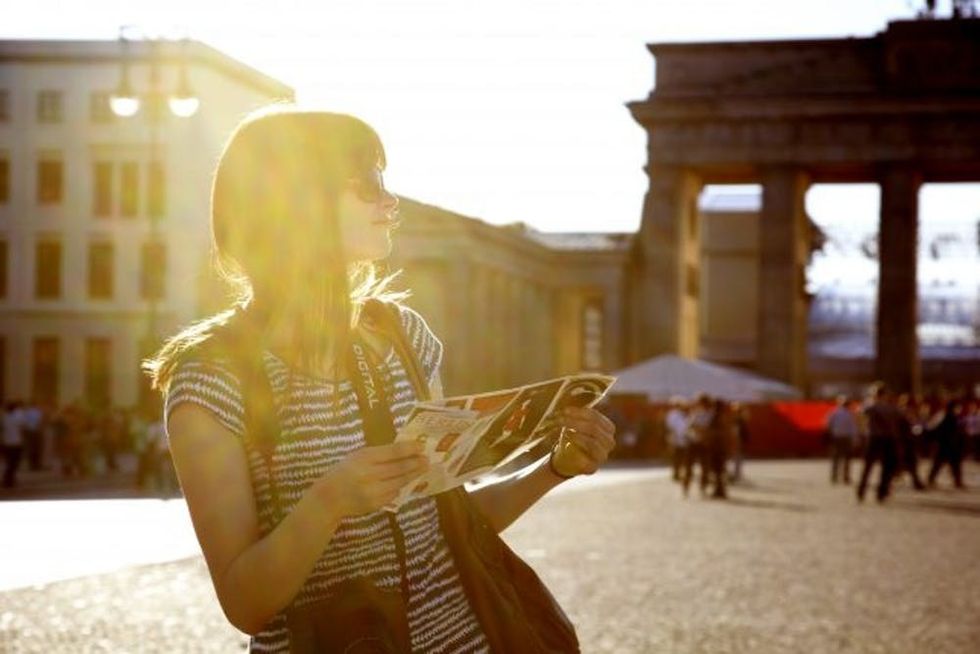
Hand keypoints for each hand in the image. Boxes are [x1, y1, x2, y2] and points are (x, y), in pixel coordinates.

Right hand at [314, 441, 428, 516]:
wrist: (329, 498)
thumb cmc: (343, 472)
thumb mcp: (357, 456)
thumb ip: (377, 454)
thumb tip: (404, 451)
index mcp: (364, 458)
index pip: (392, 452)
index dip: (409, 449)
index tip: (421, 446)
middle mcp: (369, 474)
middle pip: (399, 468)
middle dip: (416, 463)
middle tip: (428, 459)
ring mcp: (373, 491)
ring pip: (400, 482)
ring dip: (414, 475)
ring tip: (424, 468)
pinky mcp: (376, 504)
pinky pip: (394, 493)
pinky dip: (402, 486)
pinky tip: (409, 481)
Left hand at [549, 406, 615, 478]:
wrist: (566, 460)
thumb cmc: (572, 437)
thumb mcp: (575, 423)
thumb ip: (576, 413)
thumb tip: (568, 395)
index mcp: (608, 428)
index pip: (596, 417)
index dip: (580, 412)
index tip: (565, 410)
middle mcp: (610, 442)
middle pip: (594, 428)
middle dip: (575, 422)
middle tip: (561, 419)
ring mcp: (603, 456)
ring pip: (592, 441)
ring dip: (576, 434)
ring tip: (564, 430)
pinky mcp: (594, 467)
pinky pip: (587, 457)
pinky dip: (577, 447)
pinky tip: (568, 442)